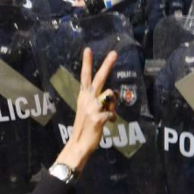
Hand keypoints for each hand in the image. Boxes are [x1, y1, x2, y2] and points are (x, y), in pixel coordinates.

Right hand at [54, 47, 117, 172]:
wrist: (79, 144)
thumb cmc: (85, 128)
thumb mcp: (89, 111)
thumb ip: (100, 102)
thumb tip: (112, 97)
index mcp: (83, 97)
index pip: (85, 76)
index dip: (86, 63)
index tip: (88, 49)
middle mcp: (87, 99)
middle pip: (99, 78)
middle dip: (107, 65)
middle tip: (114, 53)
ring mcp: (92, 108)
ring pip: (111, 96)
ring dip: (113, 104)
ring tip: (107, 114)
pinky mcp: (98, 117)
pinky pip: (112, 112)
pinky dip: (112, 118)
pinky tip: (107, 123)